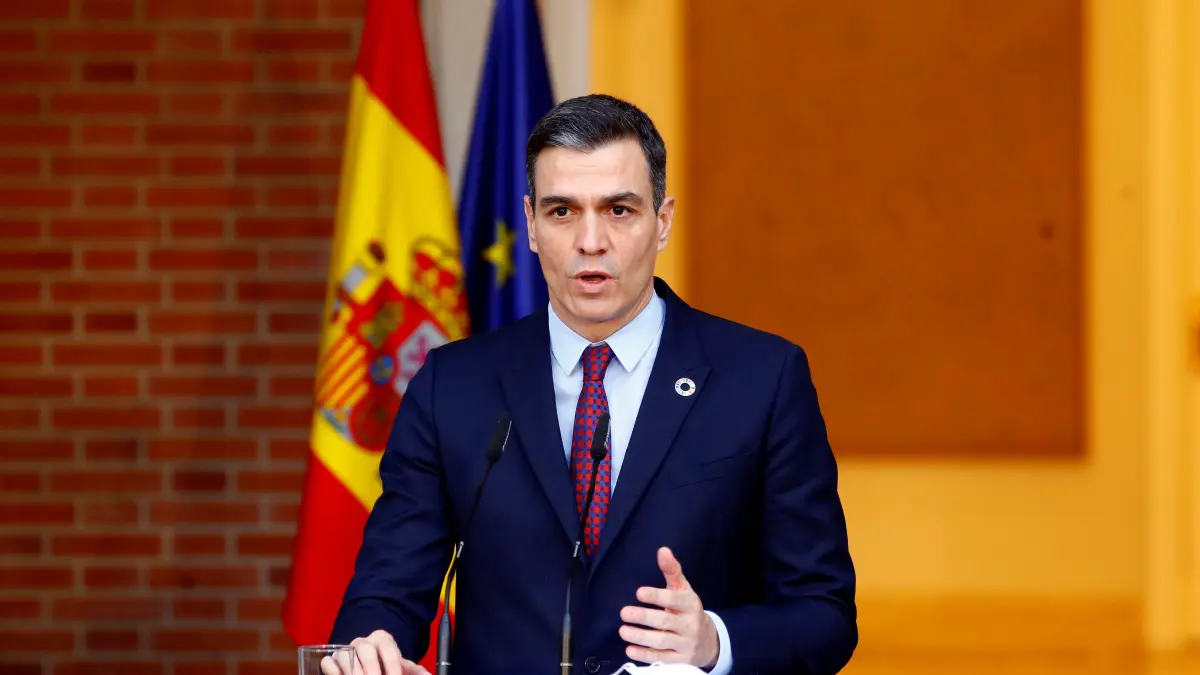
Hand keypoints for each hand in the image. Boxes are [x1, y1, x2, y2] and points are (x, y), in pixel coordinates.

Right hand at [320, 630, 429, 674]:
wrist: (368, 659)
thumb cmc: (385, 664)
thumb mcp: (401, 665)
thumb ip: (413, 671)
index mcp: (382, 639)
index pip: (388, 648)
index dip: (392, 666)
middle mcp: (363, 642)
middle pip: (366, 652)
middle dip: (372, 671)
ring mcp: (346, 649)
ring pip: (346, 657)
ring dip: (353, 673)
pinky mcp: (333, 659)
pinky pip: (329, 663)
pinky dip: (334, 671)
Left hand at [619, 547, 719, 667]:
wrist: (709, 641)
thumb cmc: (688, 610)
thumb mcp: (683, 590)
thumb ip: (672, 571)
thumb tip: (662, 550)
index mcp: (690, 604)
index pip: (674, 599)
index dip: (657, 596)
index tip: (639, 592)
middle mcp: (689, 624)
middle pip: (666, 621)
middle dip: (644, 617)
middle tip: (624, 612)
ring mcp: (685, 644)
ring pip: (662, 641)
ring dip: (641, 637)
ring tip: (623, 630)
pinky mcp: (680, 661)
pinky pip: (661, 658)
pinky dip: (645, 655)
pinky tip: (629, 649)